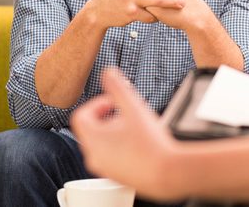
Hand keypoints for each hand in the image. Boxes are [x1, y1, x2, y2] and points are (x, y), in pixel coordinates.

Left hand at [71, 68, 177, 200]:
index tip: (115, 103)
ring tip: (136, 129)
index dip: (97, 104)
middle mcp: (93, 155)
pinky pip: (111, 157)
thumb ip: (118, 87)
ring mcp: (104, 168)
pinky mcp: (116, 176)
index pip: (81, 116)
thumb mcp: (134, 107)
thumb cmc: (150, 142)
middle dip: (108, 117)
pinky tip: (140, 144)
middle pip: (91, 130)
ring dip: (114, 132)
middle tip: (128, 114)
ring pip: (101, 144)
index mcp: (93, 138)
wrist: (167, 172)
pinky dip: (120, 147)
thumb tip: (108, 71)